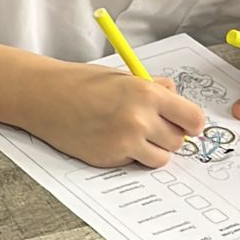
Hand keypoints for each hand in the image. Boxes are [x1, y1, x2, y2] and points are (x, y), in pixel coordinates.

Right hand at [28, 63, 206, 167]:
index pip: (193, 119)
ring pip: (160, 158)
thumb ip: (154, 89)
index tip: (186, 124)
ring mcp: (125, 143)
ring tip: (131, 134)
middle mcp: (139, 120)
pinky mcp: (110, 158)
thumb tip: (176, 99)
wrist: (46, 97)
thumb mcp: (124, 76)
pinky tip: (110, 138)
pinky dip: (128, 155)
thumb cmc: (82, 83)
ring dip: (152, 150)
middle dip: (168, 135)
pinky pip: (134, 162)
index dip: (191, 123)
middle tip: (150, 126)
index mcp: (147, 94)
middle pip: (178, 141)